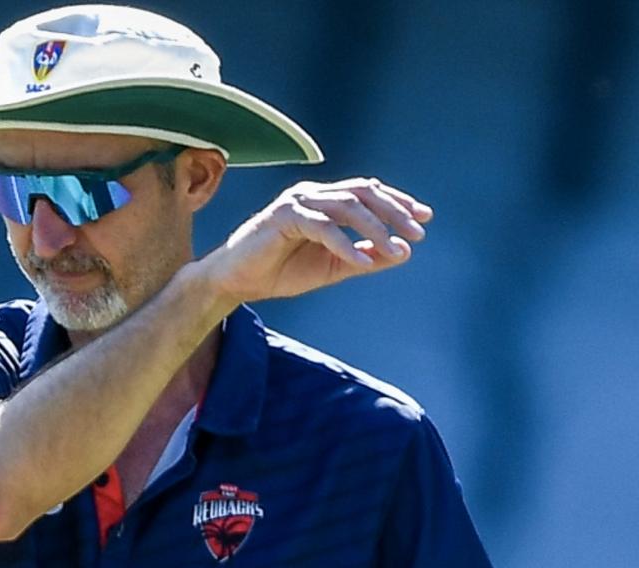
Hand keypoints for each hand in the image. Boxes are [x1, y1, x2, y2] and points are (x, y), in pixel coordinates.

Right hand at [205, 177, 432, 304]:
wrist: (236, 282)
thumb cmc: (279, 271)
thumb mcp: (332, 267)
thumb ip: (365, 257)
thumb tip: (403, 252)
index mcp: (323, 201)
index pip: (367, 192)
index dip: (397, 202)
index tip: (424, 217)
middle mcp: (311, 195)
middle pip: (362, 192)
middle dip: (394, 210)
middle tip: (417, 231)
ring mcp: (296, 202)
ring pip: (346, 207)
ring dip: (376, 228)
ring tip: (396, 249)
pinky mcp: (283, 217)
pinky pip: (323, 228)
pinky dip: (346, 244)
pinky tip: (363, 262)